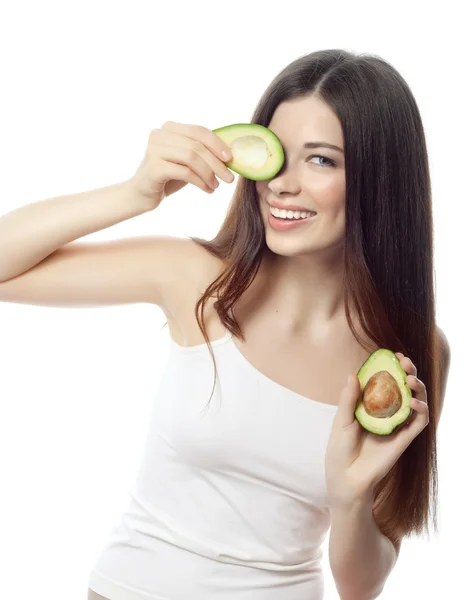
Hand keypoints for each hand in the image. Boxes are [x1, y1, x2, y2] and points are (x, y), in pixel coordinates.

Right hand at [127, 121, 233, 209]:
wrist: (141, 195)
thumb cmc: (168, 177)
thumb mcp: (186, 161)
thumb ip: (201, 152)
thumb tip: (230, 153)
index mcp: (169, 128)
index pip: (199, 131)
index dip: (217, 144)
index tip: (231, 159)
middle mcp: (159, 134)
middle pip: (197, 145)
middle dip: (216, 162)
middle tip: (229, 178)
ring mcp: (154, 149)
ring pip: (192, 157)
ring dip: (209, 173)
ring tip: (216, 186)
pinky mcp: (153, 167)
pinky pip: (184, 172)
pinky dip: (200, 182)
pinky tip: (208, 190)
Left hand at [325, 352, 428, 507]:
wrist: (346, 478)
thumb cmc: (340, 450)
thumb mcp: (341, 420)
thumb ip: (348, 399)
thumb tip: (353, 374)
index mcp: (371, 405)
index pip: (387, 381)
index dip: (393, 367)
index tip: (394, 355)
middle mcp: (387, 413)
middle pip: (405, 387)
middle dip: (409, 372)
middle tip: (405, 363)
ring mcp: (397, 425)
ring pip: (417, 401)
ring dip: (418, 387)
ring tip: (410, 379)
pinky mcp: (405, 439)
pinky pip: (419, 422)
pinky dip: (421, 409)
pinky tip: (412, 401)